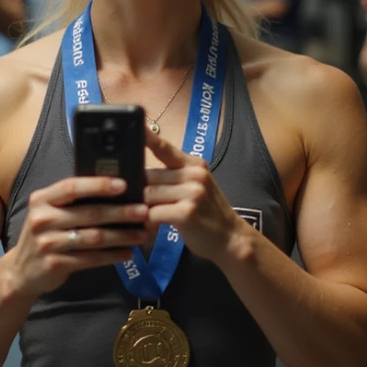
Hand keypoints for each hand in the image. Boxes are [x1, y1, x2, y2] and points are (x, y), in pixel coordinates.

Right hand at [9, 177, 151, 297]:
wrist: (22, 271)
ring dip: (122, 236)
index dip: (98, 185)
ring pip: (94, 237)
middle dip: (121, 212)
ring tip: (143, 234)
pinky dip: (112, 256)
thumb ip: (73, 201)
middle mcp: (42, 219)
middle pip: (89, 213)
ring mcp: (47, 243)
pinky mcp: (55, 264)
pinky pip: (90, 259)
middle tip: (145, 211)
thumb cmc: (45, 234)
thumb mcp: (50, 212)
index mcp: (42, 199)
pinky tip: (127, 253)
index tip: (124, 184)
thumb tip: (116, 189)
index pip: (72, 187)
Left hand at [143, 128, 243, 265]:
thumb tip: (139, 175)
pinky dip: (147, 222)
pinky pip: (152, 214)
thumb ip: (173, 178)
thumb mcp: (195, 188)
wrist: (231, 239)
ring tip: (143, 219)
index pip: (165, 148)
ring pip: (148, 195)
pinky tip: (150, 228)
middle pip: (149, 176)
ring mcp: (192, 192)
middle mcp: (194, 174)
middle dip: (138, 192)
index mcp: (194, 165)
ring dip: (141, 209)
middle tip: (134, 204)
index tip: (135, 127)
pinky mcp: (186, 212)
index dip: (147, 138)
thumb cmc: (207, 214)